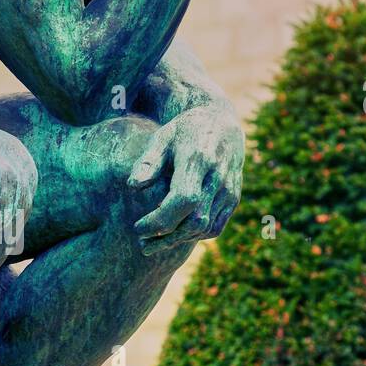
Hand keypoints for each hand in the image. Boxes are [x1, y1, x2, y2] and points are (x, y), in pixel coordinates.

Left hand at [127, 105, 243, 253]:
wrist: (220, 122)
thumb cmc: (184, 131)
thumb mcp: (162, 138)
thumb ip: (148, 162)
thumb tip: (132, 186)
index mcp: (198, 160)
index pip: (183, 199)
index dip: (160, 219)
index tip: (138, 227)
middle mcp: (217, 177)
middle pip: (195, 220)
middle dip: (166, 237)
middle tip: (142, 242)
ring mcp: (229, 190)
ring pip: (205, 228)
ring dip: (178, 240)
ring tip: (153, 243)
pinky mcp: (233, 199)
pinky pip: (215, 227)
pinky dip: (194, 235)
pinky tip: (175, 235)